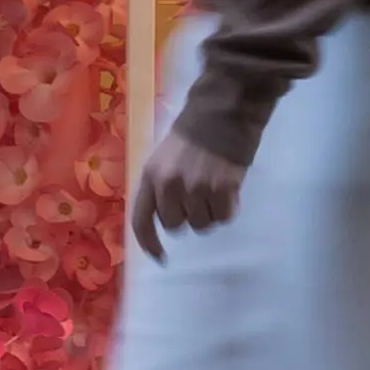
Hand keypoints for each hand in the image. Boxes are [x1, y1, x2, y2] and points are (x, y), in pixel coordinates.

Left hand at [126, 123, 245, 259]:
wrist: (223, 112)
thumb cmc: (192, 133)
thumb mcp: (163, 157)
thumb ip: (160, 186)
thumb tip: (164, 218)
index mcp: (151, 175)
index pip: (142, 220)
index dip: (149, 243)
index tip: (160, 257)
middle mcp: (170, 185)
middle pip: (176, 226)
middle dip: (186, 217)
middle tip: (197, 197)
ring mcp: (198, 188)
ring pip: (202, 225)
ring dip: (209, 213)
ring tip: (214, 189)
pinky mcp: (223, 190)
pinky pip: (224, 218)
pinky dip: (227, 209)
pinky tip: (228, 191)